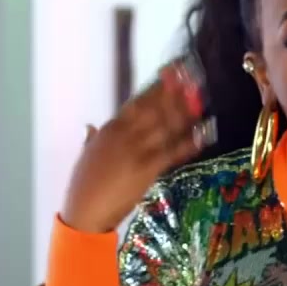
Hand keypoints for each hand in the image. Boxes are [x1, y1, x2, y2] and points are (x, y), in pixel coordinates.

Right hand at [60, 61, 212, 233]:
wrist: (85, 211)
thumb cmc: (84, 185)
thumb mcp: (86, 156)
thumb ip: (92, 139)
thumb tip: (90, 126)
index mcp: (110, 129)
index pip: (137, 102)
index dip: (156, 88)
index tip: (171, 74)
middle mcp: (124, 135)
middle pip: (154, 108)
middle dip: (174, 93)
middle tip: (192, 79)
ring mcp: (136, 151)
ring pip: (165, 126)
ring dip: (185, 112)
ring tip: (201, 99)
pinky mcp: (146, 169)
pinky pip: (172, 152)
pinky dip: (188, 142)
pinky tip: (202, 134)